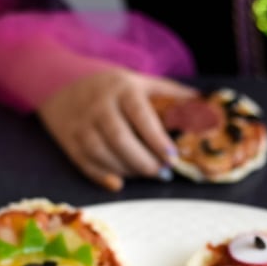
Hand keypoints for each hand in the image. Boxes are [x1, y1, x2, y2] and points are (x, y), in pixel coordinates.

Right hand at [36, 69, 193, 191]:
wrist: (61, 82)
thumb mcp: (139, 82)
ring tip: (146, 174)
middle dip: (144, 160)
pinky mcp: (70, 141)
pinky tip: (118, 183)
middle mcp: (99, 106)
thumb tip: (205, 106)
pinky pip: (85, 163)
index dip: (157, 138)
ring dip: (127, 170)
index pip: (140, 115)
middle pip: (119, 138)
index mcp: (122, 89)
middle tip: (163, 172)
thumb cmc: (111, 86)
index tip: (173, 156)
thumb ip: (170, 94)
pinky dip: (101, 176)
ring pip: (102, 153)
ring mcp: (82, 124)